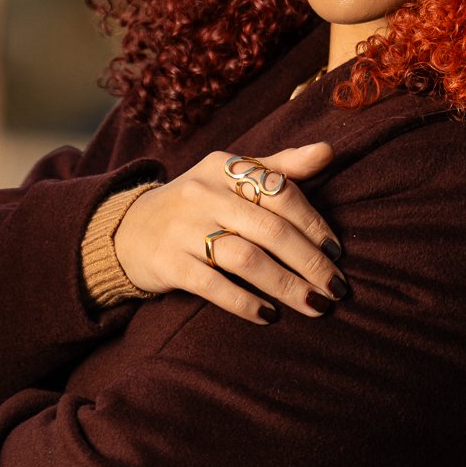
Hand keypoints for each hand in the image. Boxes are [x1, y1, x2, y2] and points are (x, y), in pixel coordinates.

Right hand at [112, 142, 346, 324]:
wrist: (128, 230)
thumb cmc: (197, 205)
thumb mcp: (230, 176)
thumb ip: (279, 167)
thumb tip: (328, 151)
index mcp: (223, 167)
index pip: (280, 191)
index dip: (313, 223)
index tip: (336, 251)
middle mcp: (203, 193)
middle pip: (270, 228)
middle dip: (309, 261)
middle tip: (335, 287)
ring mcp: (183, 229)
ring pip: (247, 259)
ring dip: (286, 285)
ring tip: (314, 304)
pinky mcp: (168, 263)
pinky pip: (213, 286)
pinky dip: (245, 302)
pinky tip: (268, 315)